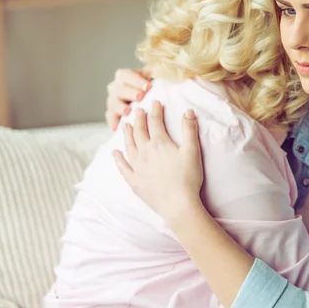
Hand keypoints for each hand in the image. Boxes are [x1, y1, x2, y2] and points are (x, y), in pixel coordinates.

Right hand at [106, 68, 151, 130]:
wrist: (144, 99)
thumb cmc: (149, 87)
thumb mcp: (150, 78)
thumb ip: (152, 74)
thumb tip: (156, 70)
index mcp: (124, 76)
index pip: (127, 75)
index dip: (137, 80)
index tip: (148, 87)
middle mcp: (116, 87)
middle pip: (119, 89)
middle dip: (130, 92)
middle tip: (139, 97)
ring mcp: (112, 100)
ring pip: (113, 103)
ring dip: (120, 107)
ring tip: (127, 111)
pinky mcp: (112, 113)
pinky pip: (110, 117)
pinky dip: (113, 121)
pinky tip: (116, 127)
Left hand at [112, 101, 204, 223]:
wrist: (178, 204)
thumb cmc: (188, 178)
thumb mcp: (192, 151)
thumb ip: (189, 130)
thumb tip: (188, 111)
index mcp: (159, 143)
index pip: (155, 122)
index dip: (155, 110)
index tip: (155, 102)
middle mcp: (144, 152)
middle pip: (139, 131)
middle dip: (139, 119)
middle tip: (138, 110)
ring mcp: (137, 167)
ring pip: (129, 145)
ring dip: (127, 134)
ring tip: (125, 125)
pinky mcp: (134, 181)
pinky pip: (122, 167)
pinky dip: (118, 158)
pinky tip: (115, 153)